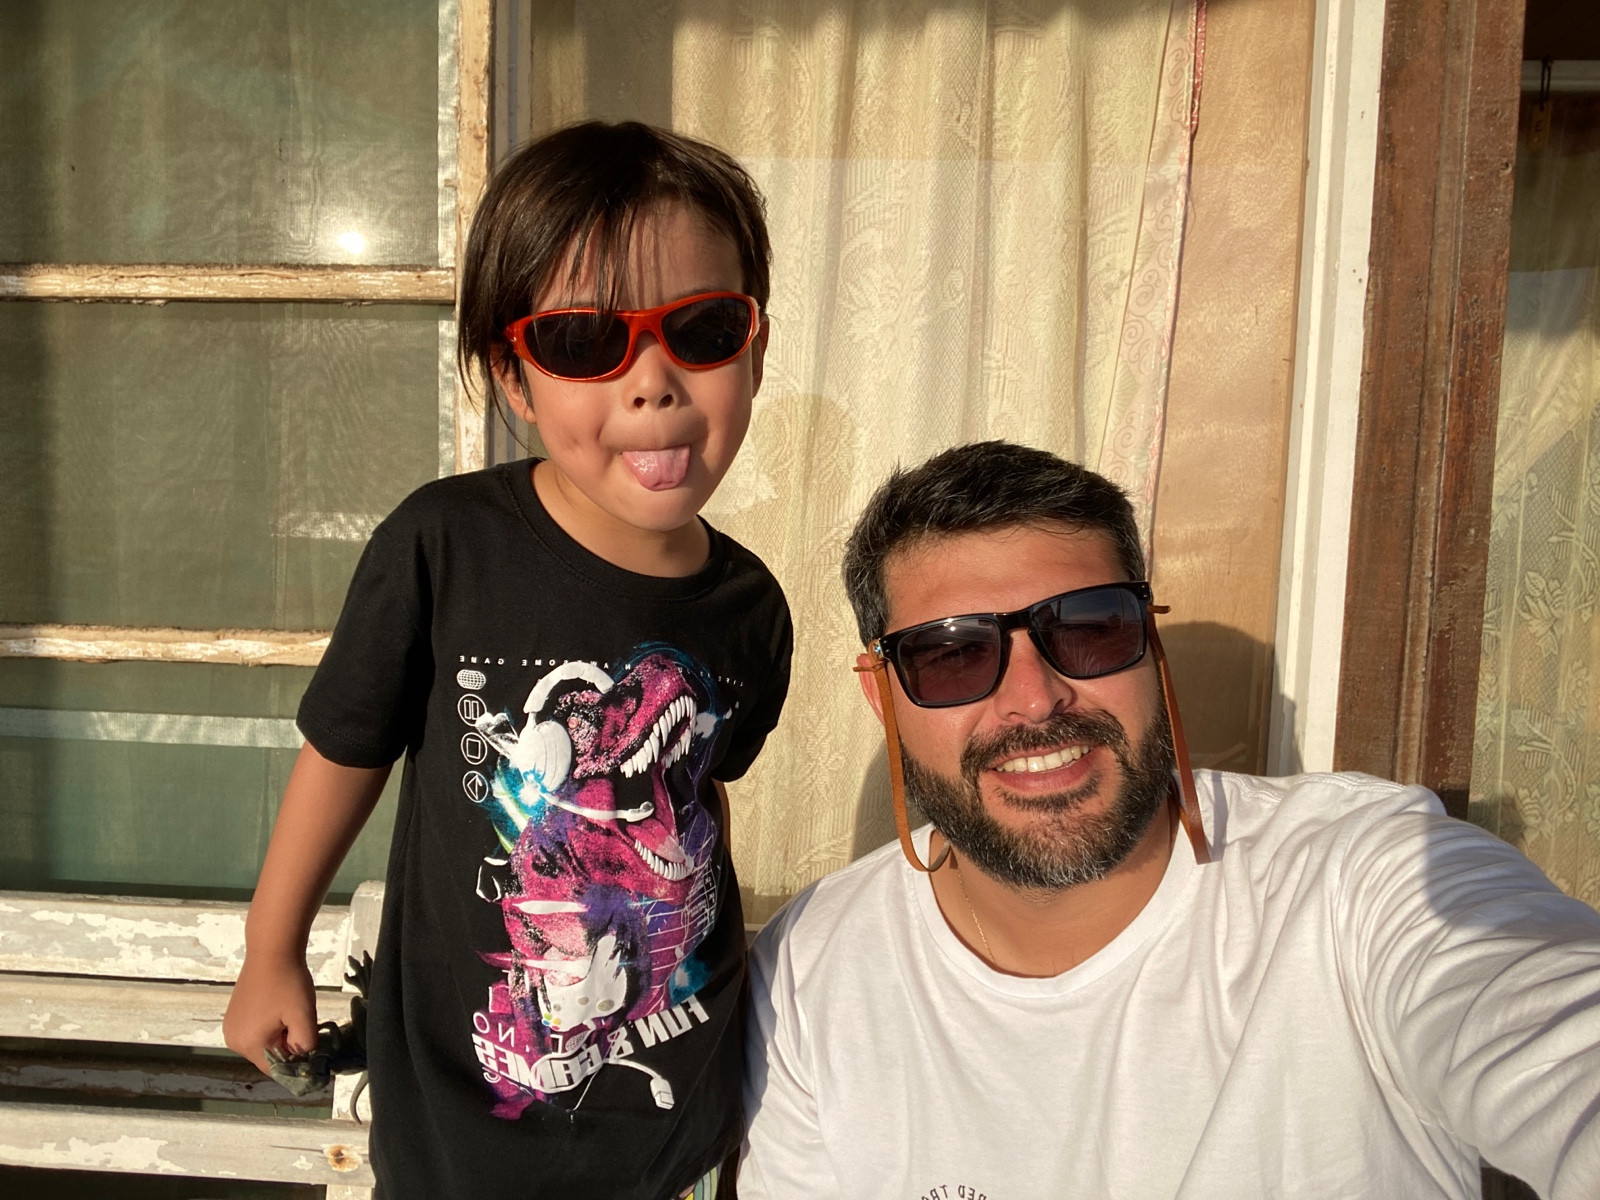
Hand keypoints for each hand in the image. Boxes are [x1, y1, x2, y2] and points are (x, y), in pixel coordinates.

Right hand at [224, 954, 318, 1075]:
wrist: (272, 951)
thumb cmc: (288, 983)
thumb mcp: (304, 1016)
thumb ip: (306, 1045)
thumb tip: (304, 1059)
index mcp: (248, 1044)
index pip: (276, 1070)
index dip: (296, 1062)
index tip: (310, 1044)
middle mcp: (233, 1040)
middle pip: (269, 1057)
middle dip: (288, 1046)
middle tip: (300, 1021)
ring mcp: (231, 1027)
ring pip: (264, 1044)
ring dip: (281, 1034)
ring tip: (290, 1011)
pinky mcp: (234, 1015)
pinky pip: (256, 1031)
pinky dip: (271, 1025)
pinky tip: (280, 1007)